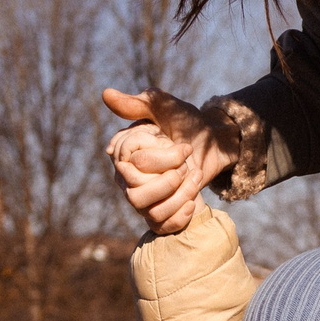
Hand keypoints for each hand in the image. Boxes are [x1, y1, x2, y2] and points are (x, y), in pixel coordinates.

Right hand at [102, 87, 232, 234]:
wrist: (214, 142)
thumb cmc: (187, 121)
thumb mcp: (164, 107)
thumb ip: (136, 103)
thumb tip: (105, 94)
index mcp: (125, 155)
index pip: (128, 166)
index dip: (156, 157)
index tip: (176, 143)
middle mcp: (128, 180)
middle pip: (135, 195)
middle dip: (167, 181)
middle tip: (187, 164)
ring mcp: (144, 199)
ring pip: (149, 212)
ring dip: (178, 196)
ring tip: (195, 176)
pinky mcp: (161, 213)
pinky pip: (161, 226)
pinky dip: (179, 216)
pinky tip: (193, 201)